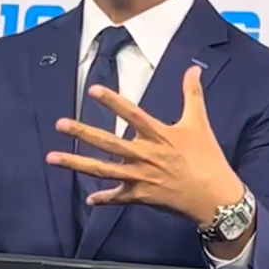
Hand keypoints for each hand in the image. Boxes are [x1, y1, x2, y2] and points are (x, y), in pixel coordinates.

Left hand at [46, 66, 243, 227]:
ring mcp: (141, 177)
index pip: (132, 114)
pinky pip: (118, 197)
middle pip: (109, 143)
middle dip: (83, 133)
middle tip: (60, 124)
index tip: (93, 90)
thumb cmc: (209, 159)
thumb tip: (193, 69)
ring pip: (103, 170)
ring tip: (53, 158)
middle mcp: (146, 156)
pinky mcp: (142, 196)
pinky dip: (104, 199)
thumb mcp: (200, 124)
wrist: (216, 197)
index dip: (113, 101)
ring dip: (77, 163)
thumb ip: (193, 95)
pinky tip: (89, 199)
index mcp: (159, 136)